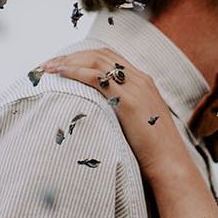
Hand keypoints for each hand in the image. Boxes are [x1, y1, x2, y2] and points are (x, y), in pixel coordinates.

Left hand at [39, 49, 184, 175]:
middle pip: (100, 55)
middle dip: (72, 56)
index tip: (63, 63)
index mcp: (144, 82)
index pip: (110, 58)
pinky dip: (75, 71)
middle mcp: (140, 79)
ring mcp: (136, 87)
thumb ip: (124, 111)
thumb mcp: (139, 123)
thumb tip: (102, 113)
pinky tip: (60, 74)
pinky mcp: (128, 100)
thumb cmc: (154, 150)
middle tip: (48, 63)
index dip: (84, 57)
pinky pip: (96, 77)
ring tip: (48, 68)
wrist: (170, 163)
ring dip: (69, 61)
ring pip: (96, 61)